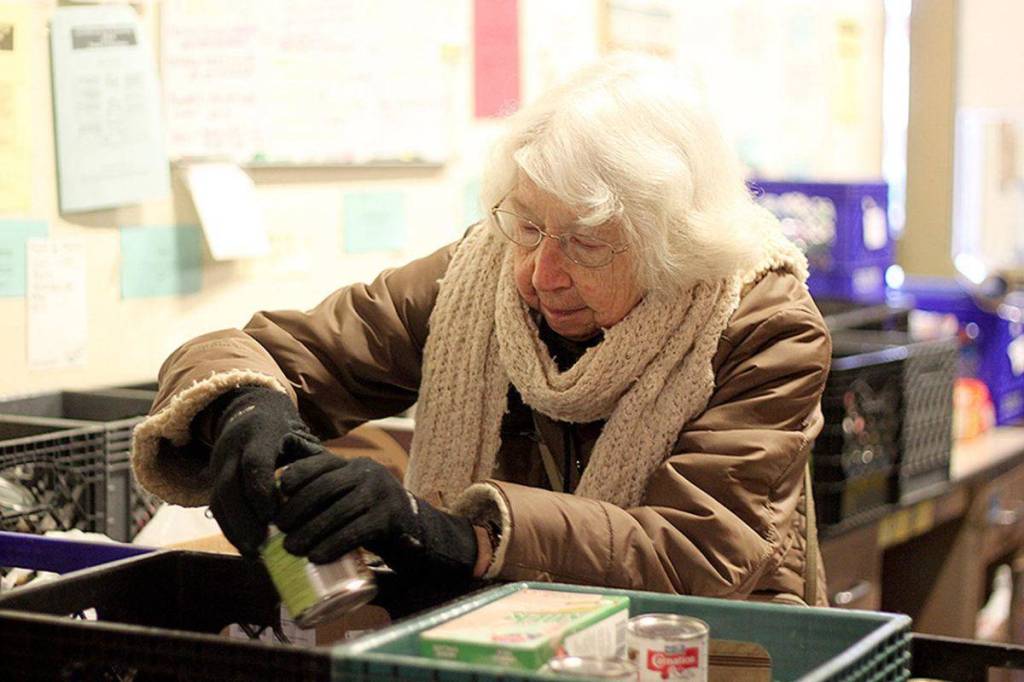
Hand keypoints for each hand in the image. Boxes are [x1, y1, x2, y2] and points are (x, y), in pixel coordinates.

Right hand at [207, 386, 321, 555]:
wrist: (252, 411)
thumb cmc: (287, 432)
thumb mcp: (303, 440)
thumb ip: (313, 466)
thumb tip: (327, 502)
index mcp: (261, 434)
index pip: (255, 463)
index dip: (261, 491)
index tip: (273, 517)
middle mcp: (234, 447)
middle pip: (230, 486)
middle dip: (244, 519)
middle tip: (260, 547)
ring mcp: (220, 461)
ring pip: (218, 498)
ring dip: (234, 529)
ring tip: (253, 553)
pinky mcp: (213, 476)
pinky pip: (216, 506)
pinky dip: (230, 528)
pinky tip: (246, 546)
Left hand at [275, 454, 477, 582]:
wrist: (424, 534)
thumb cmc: (377, 521)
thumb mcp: (355, 502)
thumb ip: (330, 502)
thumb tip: (279, 519)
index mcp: (356, 466)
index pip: (321, 463)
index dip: (297, 475)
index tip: (276, 493)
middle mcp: (369, 473)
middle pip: (324, 487)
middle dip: (296, 509)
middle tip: (279, 531)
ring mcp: (382, 494)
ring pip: (337, 511)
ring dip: (310, 531)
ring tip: (291, 549)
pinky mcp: (390, 518)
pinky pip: (356, 531)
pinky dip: (333, 545)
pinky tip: (317, 557)